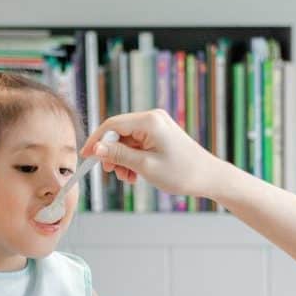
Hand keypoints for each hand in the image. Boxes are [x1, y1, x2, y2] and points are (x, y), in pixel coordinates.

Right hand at [82, 109, 227, 198]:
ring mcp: (157, 126)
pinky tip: (135, 174)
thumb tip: (96, 149)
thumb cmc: (182, 172)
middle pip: (118, 132)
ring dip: (122, 159)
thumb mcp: (145, 166)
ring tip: (128, 178)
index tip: (85, 157)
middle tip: (111, 172)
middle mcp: (152, 118)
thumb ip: (119, 155)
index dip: (96, 141)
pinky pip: (137, 144)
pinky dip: (132, 159)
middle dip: (111, 154)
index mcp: (149, 121)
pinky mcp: (160, 134)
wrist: (209, 177)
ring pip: (126, 141)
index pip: (112, 125)